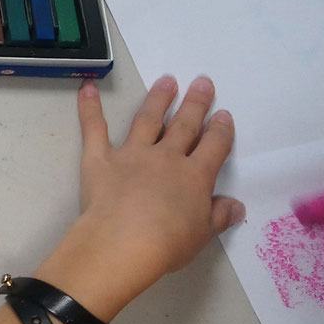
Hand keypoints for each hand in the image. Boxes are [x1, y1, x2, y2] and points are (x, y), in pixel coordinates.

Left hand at [38, 76, 242, 319]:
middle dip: (195, 103)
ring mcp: (132, 153)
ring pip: (148, 119)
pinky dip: (89, 107)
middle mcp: (166, 158)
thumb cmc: (167, 243)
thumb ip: (219, 216)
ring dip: (158, 98)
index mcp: (195, 177)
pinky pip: (94, 128)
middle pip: (185, 125)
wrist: (124, 241)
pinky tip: (87, 87)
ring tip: (166, 80)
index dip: (221, 130)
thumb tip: (237, 205)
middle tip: (202, 81)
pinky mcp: (100, 157)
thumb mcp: (203, 234)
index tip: (224, 115)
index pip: (214, 147)